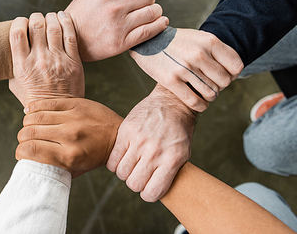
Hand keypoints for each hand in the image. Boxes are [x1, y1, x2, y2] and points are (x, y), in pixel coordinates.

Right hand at [9, 12, 83, 106]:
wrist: (58, 111)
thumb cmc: (34, 97)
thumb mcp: (15, 83)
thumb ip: (13, 65)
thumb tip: (13, 47)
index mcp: (22, 65)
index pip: (17, 33)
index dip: (19, 22)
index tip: (23, 22)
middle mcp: (39, 61)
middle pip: (36, 25)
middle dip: (36, 17)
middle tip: (38, 18)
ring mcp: (57, 60)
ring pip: (54, 27)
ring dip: (51, 17)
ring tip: (51, 17)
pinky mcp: (73, 61)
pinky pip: (70, 35)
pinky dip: (66, 21)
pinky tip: (63, 17)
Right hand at [16, 98, 123, 177]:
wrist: (118, 136)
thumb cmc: (96, 155)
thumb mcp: (78, 169)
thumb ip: (56, 169)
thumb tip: (33, 166)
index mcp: (69, 156)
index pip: (31, 150)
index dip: (20, 152)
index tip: (21, 152)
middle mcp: (69, 137)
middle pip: (30, 132)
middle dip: (22, 137)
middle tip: (25, 139)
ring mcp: (73, 118)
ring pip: (36, 117)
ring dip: (27, 122)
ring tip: (29, 126)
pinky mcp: (76, 104)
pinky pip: (47, 103)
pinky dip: (34, 107)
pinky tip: (31, 111)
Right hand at [64, 0, 168, 61]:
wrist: (68, 41)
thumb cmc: (77, 18)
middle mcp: (113, 7)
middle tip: (143, 2)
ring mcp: (119, 25)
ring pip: (153, 12)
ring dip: (154, 12)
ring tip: (149, 13)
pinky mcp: (123, 42)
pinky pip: (150, 30)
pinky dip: (159, 25)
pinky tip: (160, 22)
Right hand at [106, 84, 195, 201]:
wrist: (172, 102)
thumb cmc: (179, 131)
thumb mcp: (183, 153)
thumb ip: (169, 171)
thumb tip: (153, 190)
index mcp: (172, 159)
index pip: (152, 193)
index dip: (148, 194)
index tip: (148, 188)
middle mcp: (155, 151)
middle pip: (134, 184)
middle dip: (136, 183)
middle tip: (139, 174)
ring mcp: (139, 140)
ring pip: (122, 173)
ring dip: (125, 173)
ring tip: (131, 165)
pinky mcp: (126, 131)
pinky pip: (113, 159)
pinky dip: (115, 163)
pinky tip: (123, 157)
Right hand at [130, 29, 243, 111]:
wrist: (148, 41)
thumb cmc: (178, 42)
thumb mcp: (199, 37)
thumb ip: (217, 51)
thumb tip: (235, 73)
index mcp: (209, 41)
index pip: (236, 67)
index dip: (232, 75)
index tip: (222, 75)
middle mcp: (198, 54)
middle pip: (224, 82)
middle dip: (219, 86)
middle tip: (210, 83)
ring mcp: (184, 68)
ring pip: (211, 93)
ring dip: (210, 97)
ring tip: (203, 92)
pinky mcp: (171, 81)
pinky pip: (195, 102)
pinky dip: (200, 105)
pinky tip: (198, 102)